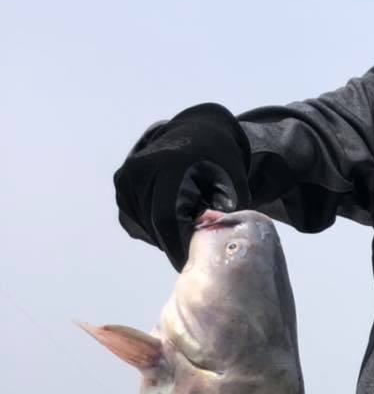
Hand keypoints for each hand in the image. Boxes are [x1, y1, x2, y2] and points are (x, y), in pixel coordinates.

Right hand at [114, 103, 251, 268]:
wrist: (199, 132)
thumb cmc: (222, 160)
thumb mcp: (233, 183)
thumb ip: (227, 213)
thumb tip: (218, 243)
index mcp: (169, 165)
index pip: (165, 217)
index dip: (177, 245)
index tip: (190, 262)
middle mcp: (142, 168)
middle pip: (152, 224)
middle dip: (172, 244)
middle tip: (191, 254)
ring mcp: (127, 176)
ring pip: (142, 225)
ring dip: (163, 235)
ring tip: (185, 228)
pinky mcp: (121, 184)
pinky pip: (134, 219)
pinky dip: (152, 227)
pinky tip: (171, 218)